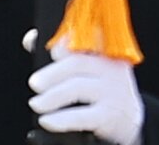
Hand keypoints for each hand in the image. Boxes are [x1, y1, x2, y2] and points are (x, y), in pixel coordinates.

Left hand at [29, 46, 143, 143]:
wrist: (128, 118)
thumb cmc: (102, 89)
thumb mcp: (89, 68)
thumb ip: (63, 54)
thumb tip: (31, 39)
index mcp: (105, 50)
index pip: (87, 37)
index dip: (66, 40)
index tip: (52, 48)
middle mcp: (110, 66)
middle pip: (78, 63)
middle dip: (53, 73)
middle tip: (34, 82)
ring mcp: (111, 90)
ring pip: (78, 87)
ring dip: (52, 96)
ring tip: (36, 104)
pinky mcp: (108, 115)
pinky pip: (81, 116)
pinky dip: (61, 119)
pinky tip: (46, 121)